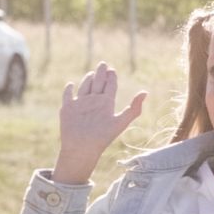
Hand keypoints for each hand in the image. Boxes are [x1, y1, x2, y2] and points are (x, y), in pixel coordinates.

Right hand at [54, 63, 145, 183]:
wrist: (83, 149)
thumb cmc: (102, 137)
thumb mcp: (120, 122)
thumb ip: (133, 108)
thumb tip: (145, 92)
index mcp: (106, 104)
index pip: (110, 86)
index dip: (112, 77)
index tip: (112, 70)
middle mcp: (94, 102)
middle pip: (98, 83)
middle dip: (101, 73)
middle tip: (103, 64)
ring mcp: (81, 104)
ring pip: (85, 87)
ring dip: (88, 79)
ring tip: (93, 73)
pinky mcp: (68, 108)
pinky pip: (67, 96)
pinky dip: (68, 89)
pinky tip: (71, 84)